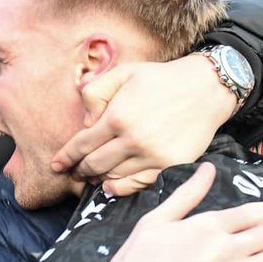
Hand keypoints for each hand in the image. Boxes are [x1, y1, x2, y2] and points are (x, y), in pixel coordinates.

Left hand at [52, 56, 236, 196]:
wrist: (206, 89)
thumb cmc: (161, 79)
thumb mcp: (124, 73)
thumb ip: (96, 92)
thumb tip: (85, 122)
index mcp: (117, 116)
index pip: (82, 144)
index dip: (66, 157)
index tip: (56, 165)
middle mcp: (132, 140)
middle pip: (94, 165)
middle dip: (79, 169)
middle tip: (73, 171)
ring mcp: (152, 156)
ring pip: (113, 177)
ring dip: (97, 179)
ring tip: (90, 177)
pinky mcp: (169, 166)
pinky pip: (137, 185)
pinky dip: (120, 188)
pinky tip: (110, 185)